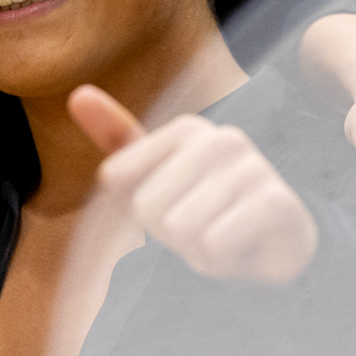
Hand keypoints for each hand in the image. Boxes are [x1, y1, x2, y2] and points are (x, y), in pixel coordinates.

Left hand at [69, 86, 317, 283]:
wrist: (271, 254)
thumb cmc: (205, 217)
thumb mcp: (152, 180)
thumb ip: (118, 138)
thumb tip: (78, 94)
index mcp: (189, 130)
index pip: (118, 178)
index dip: (137, 211)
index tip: (170, 211)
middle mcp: (222, 139)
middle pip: (147, 206)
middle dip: (167, 235)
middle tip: (200, 232)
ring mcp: (254, 167)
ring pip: (180, 227)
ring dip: (194, 250)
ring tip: (220, 242)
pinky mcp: (277, 203)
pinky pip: (212, 244)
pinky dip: (219, 262)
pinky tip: (240, 252)